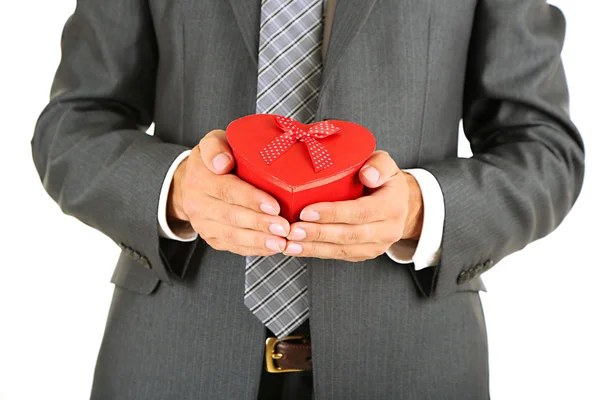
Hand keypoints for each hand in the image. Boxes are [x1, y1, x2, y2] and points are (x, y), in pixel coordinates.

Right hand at [167, 130, 289, 255]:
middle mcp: (198, 203)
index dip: (251, 199)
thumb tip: (223, 162)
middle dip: (260, 223)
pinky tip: (273, 247)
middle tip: (284, 227)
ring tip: (282, 242)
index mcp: (199, 177)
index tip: (274, 206)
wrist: (191, 183)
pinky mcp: (212, 238)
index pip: (227, 190)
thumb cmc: (213, 160)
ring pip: (233, 235)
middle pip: (232, 216)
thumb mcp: (212, 142)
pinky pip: (234, 247)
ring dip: (260, 240)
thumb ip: (216, 147)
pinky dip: (255, 249)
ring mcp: (204, 224)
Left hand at [282, 151, 423, 261]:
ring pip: (341, 250)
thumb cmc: (384, 180)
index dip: (332, 213)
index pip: (360, 212)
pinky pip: (338, 255)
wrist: (400, 205)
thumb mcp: (385, 164)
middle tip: (292, 230)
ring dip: (312, 247)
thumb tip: (366, 174)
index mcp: (392, 206)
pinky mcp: (363, 254)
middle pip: (348, 235)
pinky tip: (296, 248)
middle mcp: (387, 230)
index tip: (307, 211)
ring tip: (289, 243)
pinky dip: (315, 252)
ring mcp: (376, 246)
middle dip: (317, 233)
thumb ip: (379, 165)